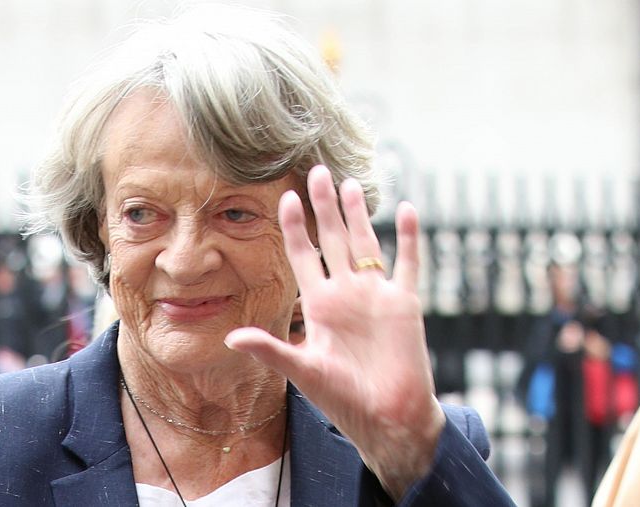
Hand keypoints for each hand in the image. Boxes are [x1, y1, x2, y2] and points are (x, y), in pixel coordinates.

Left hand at [225, 165, 443, 499]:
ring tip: (350, 183)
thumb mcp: (303, 371)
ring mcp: (376, 295)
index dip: (294, 228)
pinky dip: (408, 238)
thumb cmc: (343, 399)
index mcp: (320, 305)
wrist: (388, 419)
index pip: (303, 256)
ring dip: (358, 214)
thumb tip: (231, 338)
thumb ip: (271, 349)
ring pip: (366, 243)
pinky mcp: (405, 304)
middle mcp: (347, 294)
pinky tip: (406, 210)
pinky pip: (407, 263)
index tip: (284, 197)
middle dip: (324, 206)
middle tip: (316, 171)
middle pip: (333, 240)